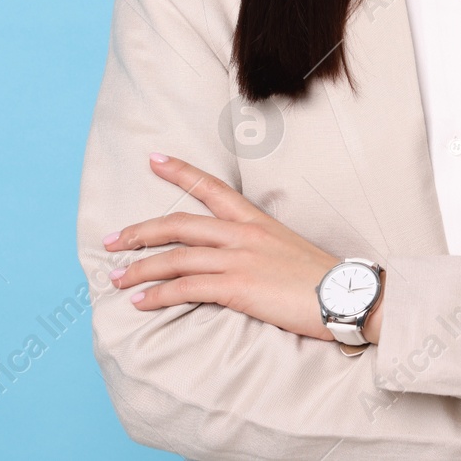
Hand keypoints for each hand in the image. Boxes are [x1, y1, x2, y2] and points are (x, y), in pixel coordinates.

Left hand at [103, 154, 379, 342]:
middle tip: (112, 241)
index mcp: (256, 220)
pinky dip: (159, 294)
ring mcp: (239, 259)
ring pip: (175, 257)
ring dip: (140, 268)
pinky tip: (141, 302)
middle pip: (179, 224)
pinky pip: (186, 288)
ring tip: (117, 278)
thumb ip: (259, 247)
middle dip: (140, 232)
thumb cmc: (322, 279)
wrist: (348, 295)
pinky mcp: (237, 286)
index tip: (154, 159)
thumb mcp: (288, 250)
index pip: (212, 188)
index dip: (179, 172)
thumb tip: (237, 257)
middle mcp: (243, 234)